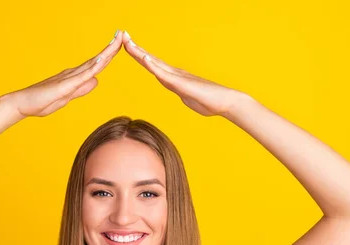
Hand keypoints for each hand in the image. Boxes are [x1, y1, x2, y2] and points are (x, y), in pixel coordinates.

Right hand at [10, 30, 124, 116]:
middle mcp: (73, 73)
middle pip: (97, 60)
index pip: (97, 65)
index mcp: (75, 76)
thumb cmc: (41, 102)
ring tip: (117, 41)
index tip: (120, 45)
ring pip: (92, 64)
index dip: (109, 55)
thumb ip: (81, 89)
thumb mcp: (67, 96)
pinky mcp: (64, 86)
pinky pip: (81, 76)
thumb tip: (96, 81)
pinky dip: (92, 68)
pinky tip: (101, 61)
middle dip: (111, 48)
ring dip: (105, 53)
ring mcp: (69, 78)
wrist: (22, 104)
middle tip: (123, 35)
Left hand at [122, 31, 243, 116]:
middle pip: (150, 60)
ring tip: (128, 42)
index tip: (128, 47)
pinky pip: (164, 74)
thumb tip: (182, 93)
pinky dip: (152, 65)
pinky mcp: (182, 84)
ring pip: (154, 63)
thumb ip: (183, 94)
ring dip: (140, 53)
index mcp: (174, 79)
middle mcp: (174, 74)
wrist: (227, 103)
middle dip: (135, 49)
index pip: (152, 65)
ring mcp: (178, 77)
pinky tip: (144, 58)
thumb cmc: (210, 102)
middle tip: (123, 36)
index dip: (140, 56)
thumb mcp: (190, 98)